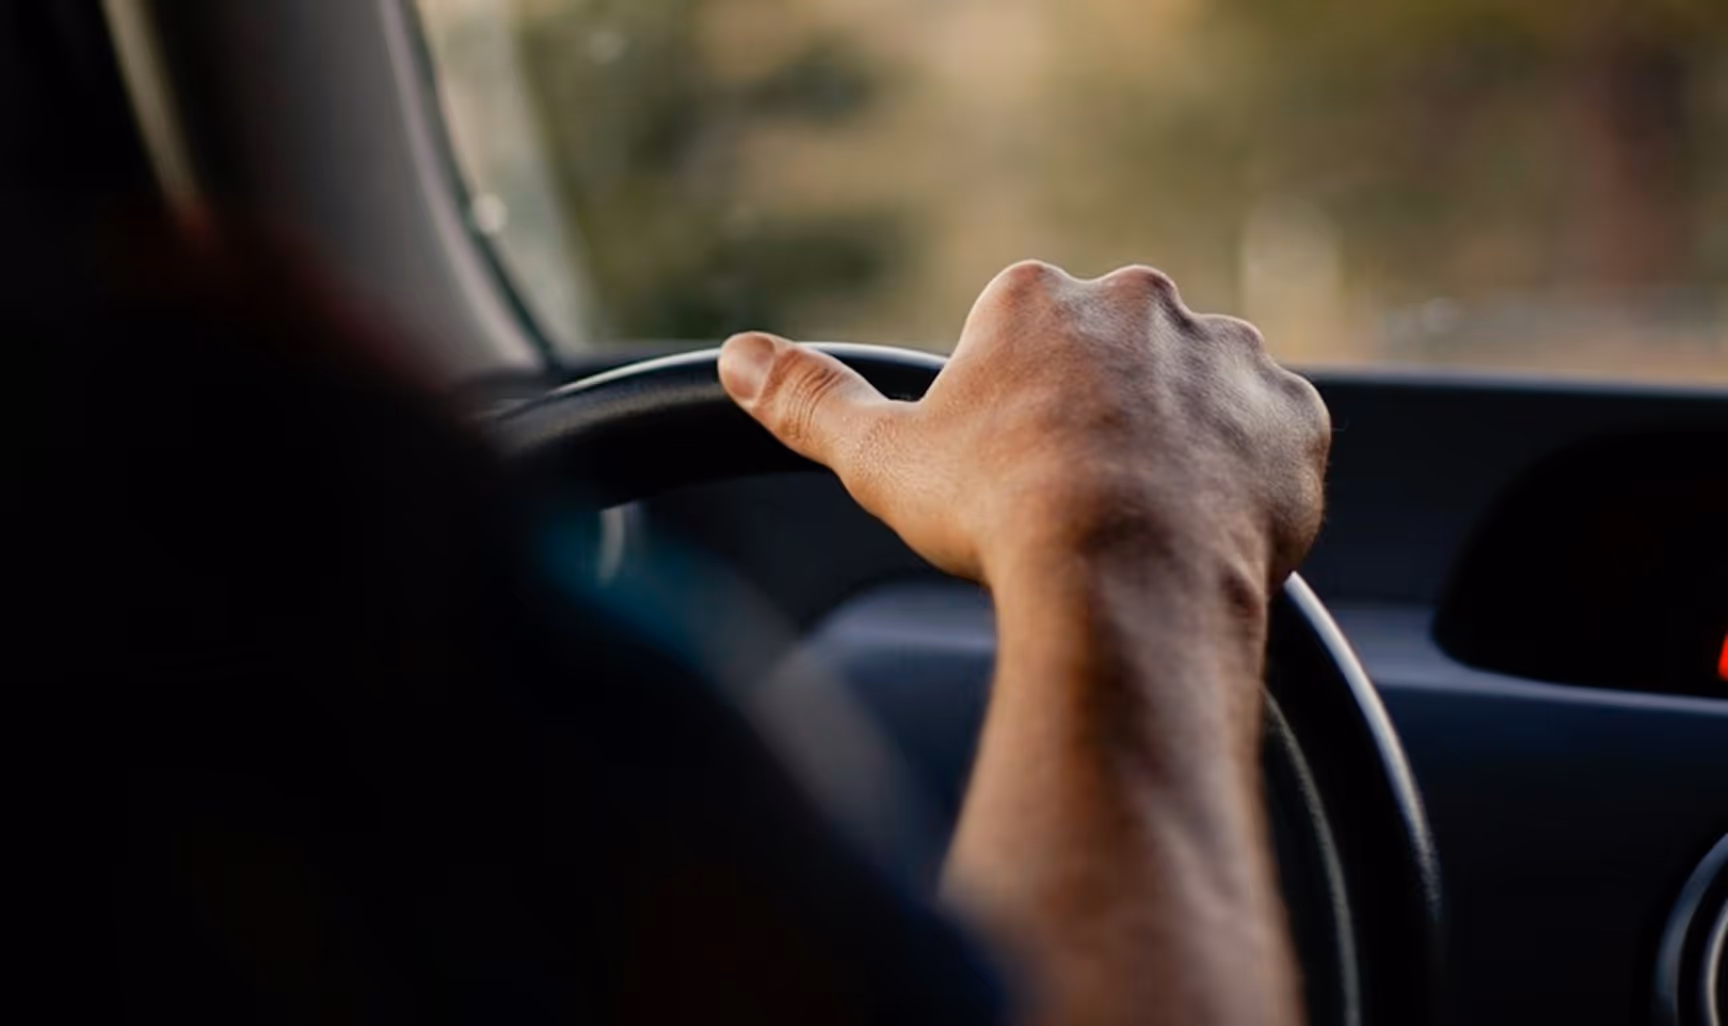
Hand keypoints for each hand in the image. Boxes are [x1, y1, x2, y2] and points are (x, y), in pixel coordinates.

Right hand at [718, 260, 1329, 602]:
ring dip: (1177, 444)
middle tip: (1079, 504)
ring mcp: (1230, 354)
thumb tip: (736, 356)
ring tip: (1143, 529)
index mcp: (1041, 297)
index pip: (1023, 335)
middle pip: (1115, 358)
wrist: (1126, 581)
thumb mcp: (881, 459)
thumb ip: (808, 399)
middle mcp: (1143, 302)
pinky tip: (1207, 532)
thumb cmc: (998, 514)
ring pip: (1198, 395)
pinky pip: (1273, 439)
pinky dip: (1247, 479)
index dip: (1014, 412)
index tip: (1014, 472)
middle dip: (1101, 419)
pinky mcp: (1294, 416)